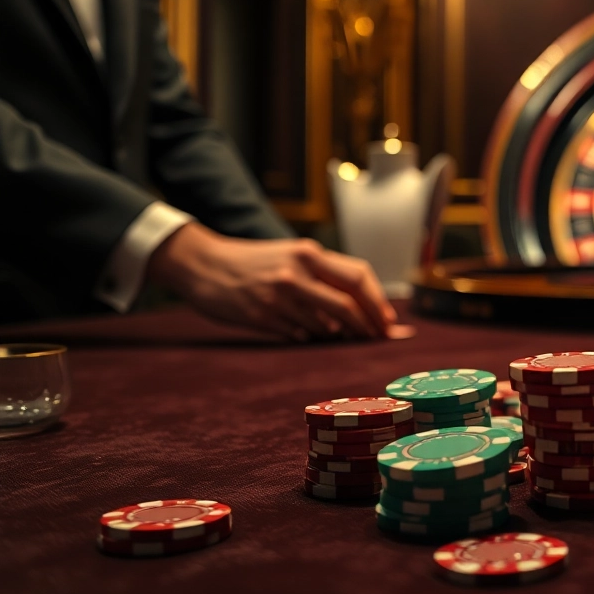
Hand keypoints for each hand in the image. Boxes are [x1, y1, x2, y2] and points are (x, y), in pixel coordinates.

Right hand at [147, 223, 396, 341]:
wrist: (203, 264)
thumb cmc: (256, 262)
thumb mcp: (292, 255)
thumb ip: (325, 274)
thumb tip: (366, 303)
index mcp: (309, 254)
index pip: (359, 277)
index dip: (379, 302)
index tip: (390, 322)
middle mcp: (297, 273)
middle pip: (349, 305)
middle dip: (370, 326)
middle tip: (380, 340)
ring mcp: (279, 297)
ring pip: (325, 325)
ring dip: (340, 336)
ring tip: (345, 340)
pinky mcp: (262, 317)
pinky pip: (299, 336)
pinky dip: (311, 339)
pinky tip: (310, 337)